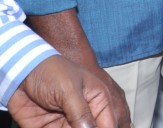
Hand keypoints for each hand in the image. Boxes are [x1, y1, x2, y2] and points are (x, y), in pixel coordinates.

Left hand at [8, 55, 128, 127]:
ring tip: (61, 124)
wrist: (21, 73)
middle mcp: (86, 115)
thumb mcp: (69, 90)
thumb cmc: (51, 72)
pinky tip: (52, 126)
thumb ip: (82, 113)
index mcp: (98, 101)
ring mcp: (67, 124)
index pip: (109, 124)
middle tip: (72, 126)